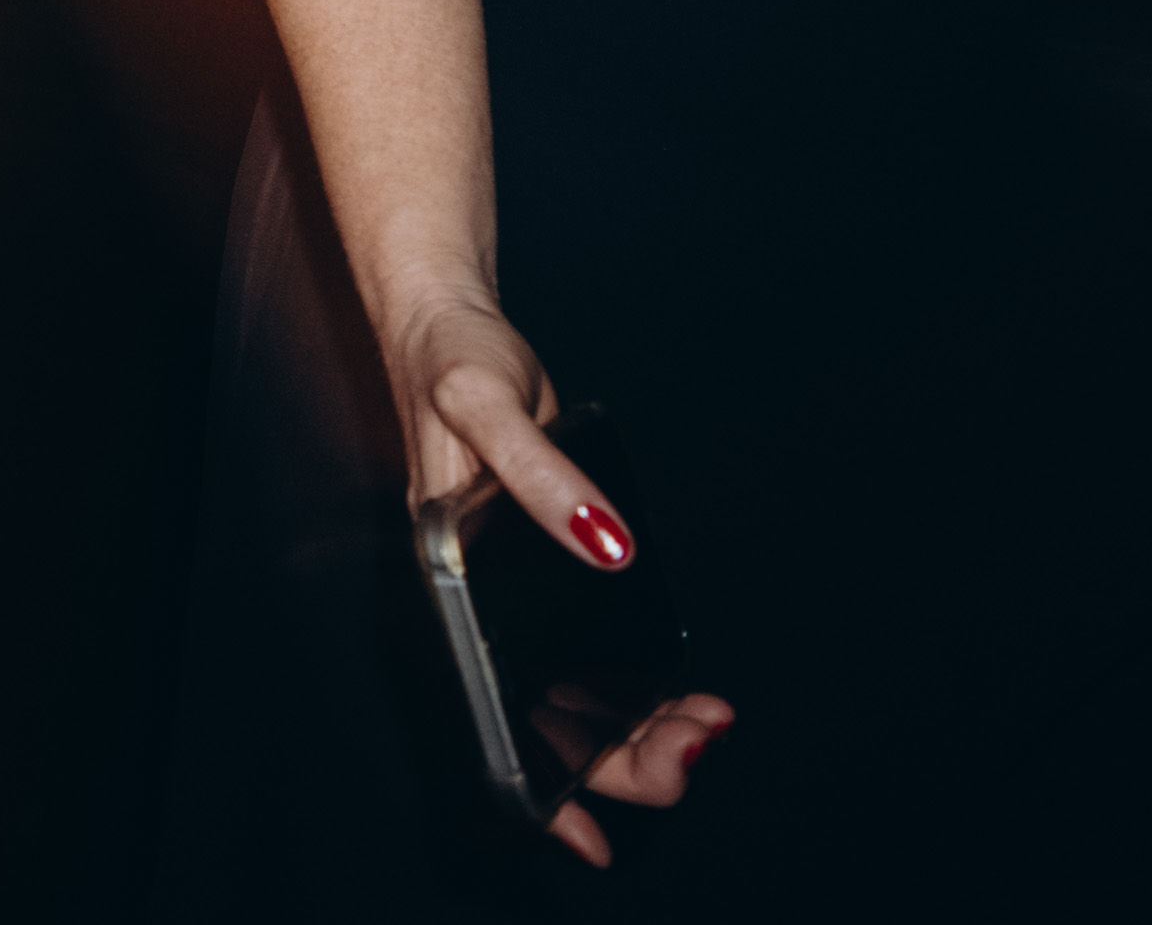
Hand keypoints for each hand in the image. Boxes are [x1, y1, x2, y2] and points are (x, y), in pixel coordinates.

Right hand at [376, 289, 736, 867]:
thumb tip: (607, 543)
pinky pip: (588, 651)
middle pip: (547, 715)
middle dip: (626, 753)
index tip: (592, 832)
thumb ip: (543, 477)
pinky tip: (671, 687)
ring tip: (704, 718)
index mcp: (451, 584)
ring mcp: (515, 589)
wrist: (449, 320)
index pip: (495, 710)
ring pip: (574, 693)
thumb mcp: (487, 408)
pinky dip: (633, 683)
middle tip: (699, 735)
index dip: (542, 782)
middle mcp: (481, 602)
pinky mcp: (545, 565)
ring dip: (639, 724)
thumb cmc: (447, 362)